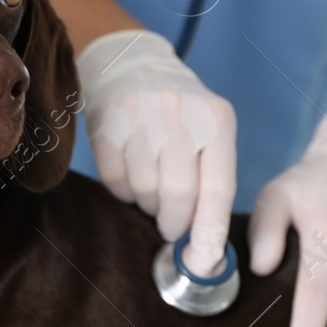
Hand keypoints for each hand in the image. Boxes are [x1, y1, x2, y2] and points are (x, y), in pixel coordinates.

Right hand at [77, 30, 235, 275]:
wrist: (132, 64)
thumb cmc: (180, 115)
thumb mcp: (209, 133)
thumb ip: (212, 184)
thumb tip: (206, 250)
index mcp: (217, 121)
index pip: (218, 188)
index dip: (211, 231)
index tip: (204, 261)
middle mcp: (182, 115)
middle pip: (178, 195)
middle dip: (175, 223)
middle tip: (171, 228)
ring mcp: (142, 117)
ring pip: (145, 190)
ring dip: (148, 204)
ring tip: (151, 190)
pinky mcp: (107, 123)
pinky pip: (115, 180)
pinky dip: (123, 191)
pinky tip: (130, 176)